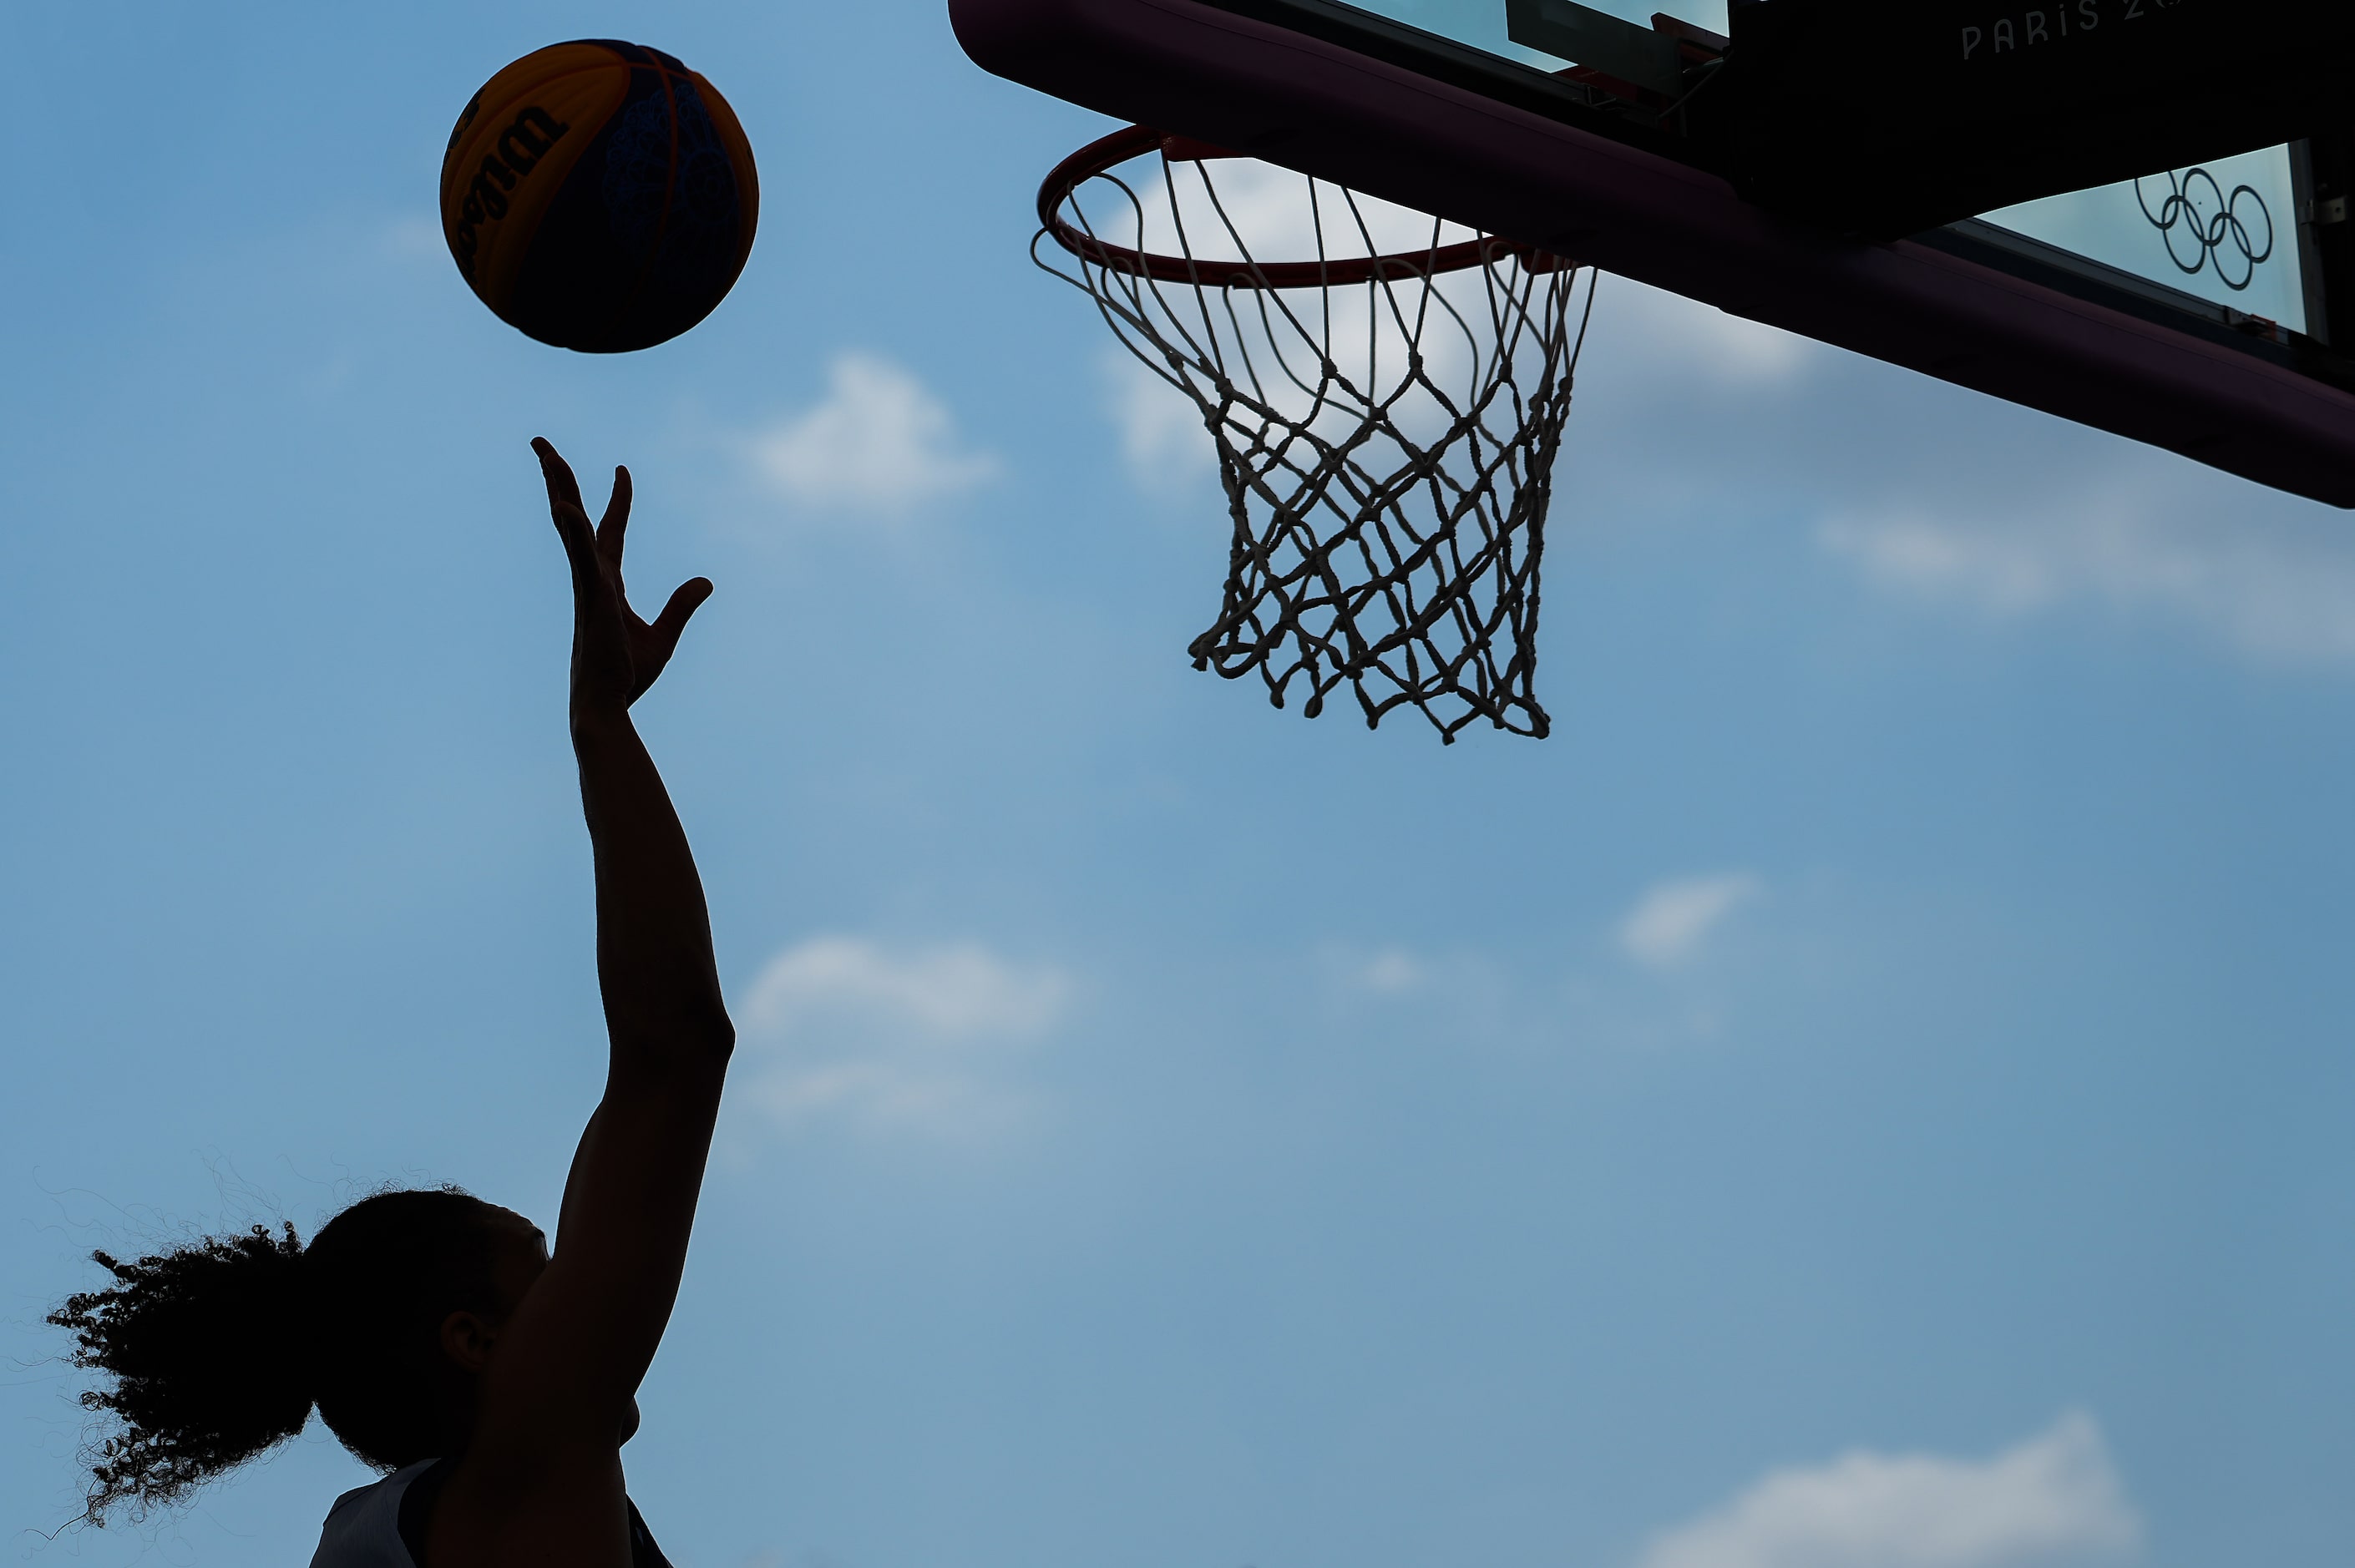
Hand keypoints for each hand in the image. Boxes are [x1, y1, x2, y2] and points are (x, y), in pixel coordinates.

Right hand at [535, 438, 712, 714]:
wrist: (608, 705)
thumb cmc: (626, 677)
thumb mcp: (663, 637)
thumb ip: (681, 606)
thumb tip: (706, 582)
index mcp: (606, 582)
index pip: (611, 531)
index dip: (618, 500)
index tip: (623, 471)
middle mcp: (591, 576)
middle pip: (575, 517)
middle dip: (561, 479)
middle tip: (543, 444)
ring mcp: (587, 584)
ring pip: (569, 526)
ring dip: (558, 487)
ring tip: (545, 453)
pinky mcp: (591, 598)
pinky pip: (579, 557)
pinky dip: (572, 530)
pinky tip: (563, 505)